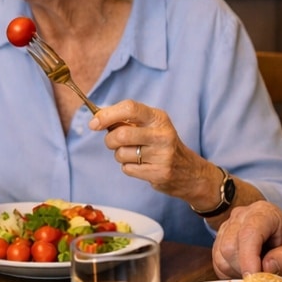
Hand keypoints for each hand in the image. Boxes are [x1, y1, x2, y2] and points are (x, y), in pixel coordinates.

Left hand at [92, 100, 219, 205]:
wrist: (188, 171)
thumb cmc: (160, 144)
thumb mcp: (149, 126)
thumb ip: (125, 120)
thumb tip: (96, 118)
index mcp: (158, 117)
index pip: (129, 108)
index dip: (107, 115)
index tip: (94, 123)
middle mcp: (162, 134)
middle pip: (121, 134)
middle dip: (109, 140)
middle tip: (113, 142)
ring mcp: (162, 155)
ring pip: (121, 154)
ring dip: (120, 156)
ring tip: (134, 155)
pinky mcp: (159, 173)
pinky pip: (127, 169)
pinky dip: (128, 167)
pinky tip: (141, 165)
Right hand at [211, 200, 281, 277]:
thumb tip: (267, 266)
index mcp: (263, 212)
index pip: (248, 234)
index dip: (248, 259)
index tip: (254, 279)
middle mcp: (241, 215)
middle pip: (229, 247)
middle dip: (243, 268)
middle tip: (262, 278)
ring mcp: (228, 226)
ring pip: (220, 256)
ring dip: (236, 272)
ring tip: (256, 272)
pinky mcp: (221, 238)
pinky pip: (217, 261)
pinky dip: (229, 272)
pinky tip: (246, 270)